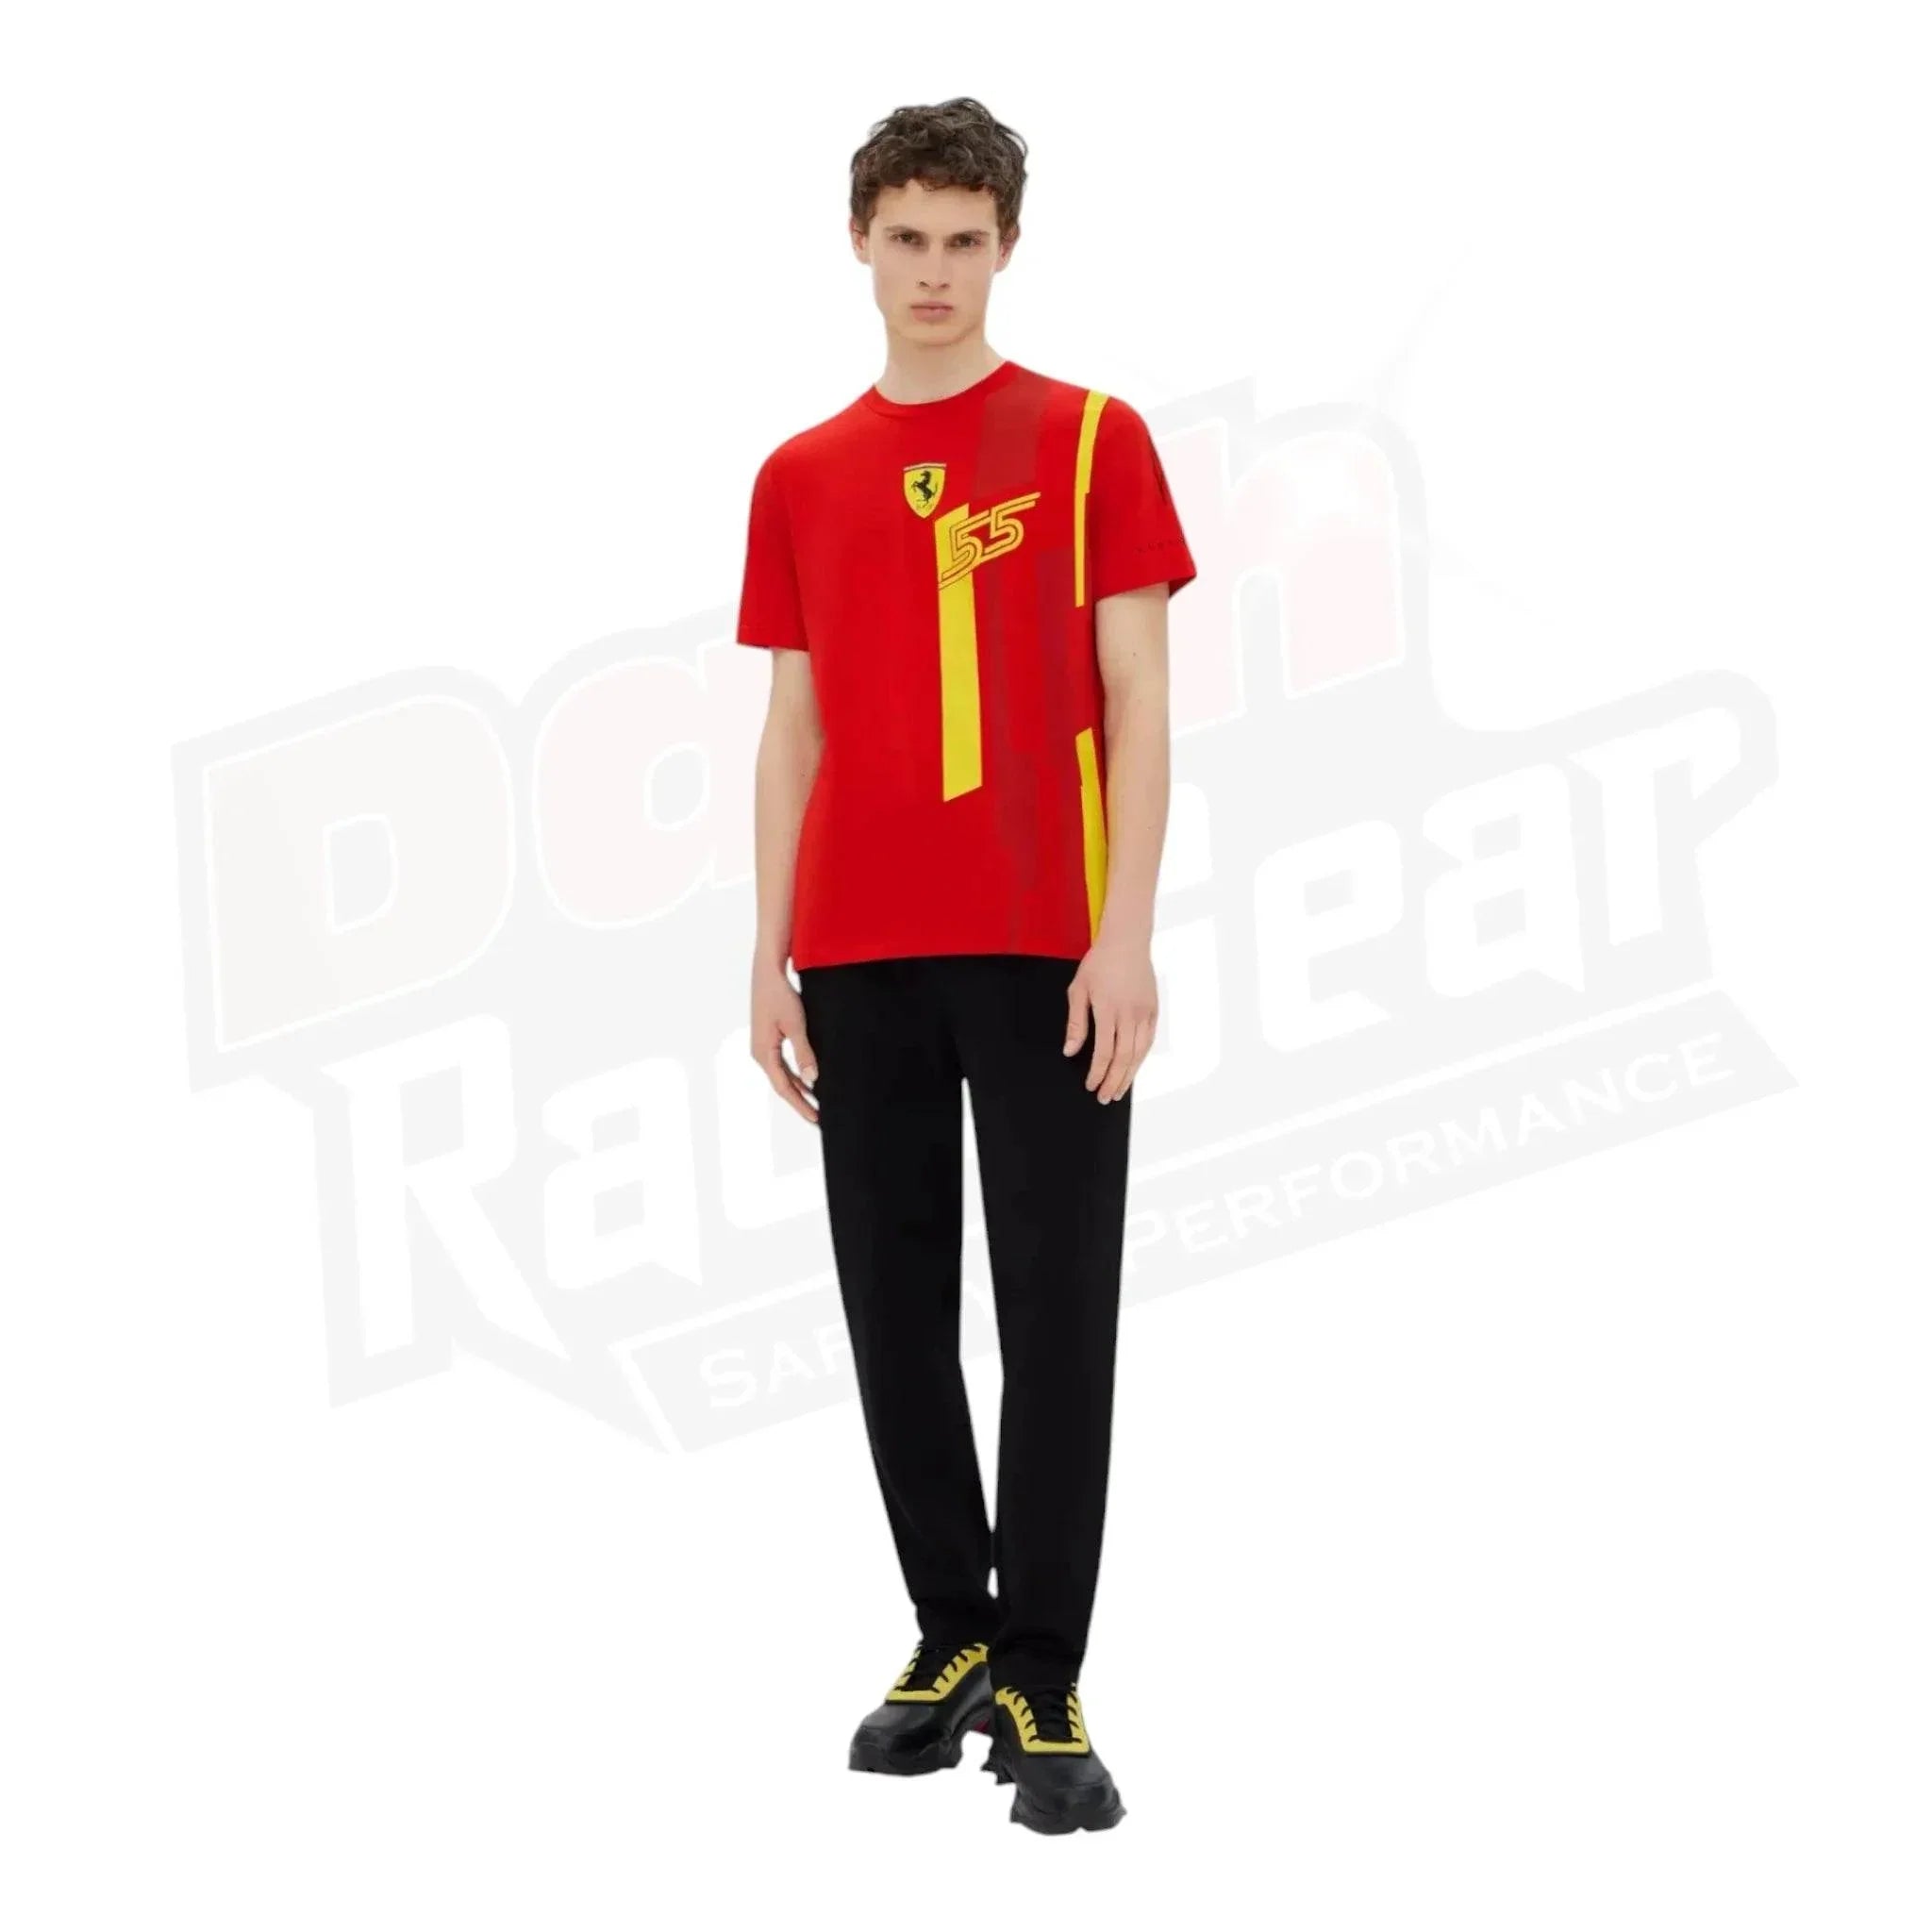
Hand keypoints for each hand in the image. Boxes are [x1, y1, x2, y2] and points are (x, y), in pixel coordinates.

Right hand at [751, 957, 817, 1126]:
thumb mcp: (796, 1025)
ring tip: (817, 1103)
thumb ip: (804, 1053)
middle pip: (782, 1085)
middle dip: (801, 1102)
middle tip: (819, 1117)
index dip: (801, 1105)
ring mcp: (763, 1048)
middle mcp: (760, 1054)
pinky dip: (796, 1075)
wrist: (767, 973)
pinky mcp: (768, 1040)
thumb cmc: (780, 996)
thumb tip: (812, 1079)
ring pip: (783, 1076)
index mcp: (764, 1054)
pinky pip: (782, 1065)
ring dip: (799, 1089)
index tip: (816, 1118)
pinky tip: (809, 1080)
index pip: (784, 1088)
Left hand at [1064, 935, 1157, 1103]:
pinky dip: (1141, 1059)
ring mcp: (1144, 1013)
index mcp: (1107, 1010)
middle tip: (1104, 1097)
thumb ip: (1075, 1023)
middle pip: (1123, 1058)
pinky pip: (1149, 1041)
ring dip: (1129, 1075)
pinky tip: (1133, 1069)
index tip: (1090, 1085)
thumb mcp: (1078, 990)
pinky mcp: (1153, 1010)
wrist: (1127, 943)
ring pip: (1139, 1053)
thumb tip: (1070, 1051)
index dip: (1097, 1073)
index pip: (1104, 1052)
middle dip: (1113, 1081)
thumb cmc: (1099, 964)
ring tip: (1118, 1091)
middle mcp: (1129, 1014)